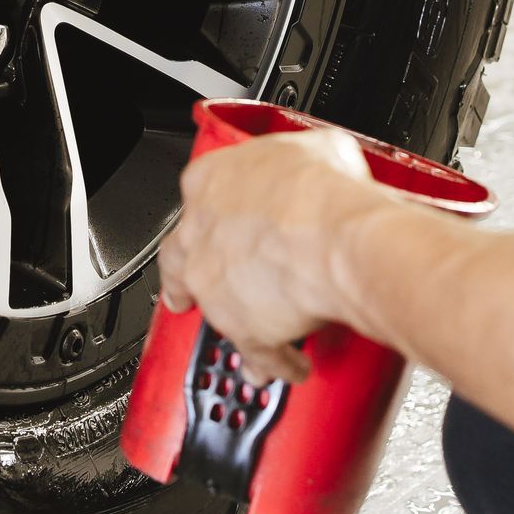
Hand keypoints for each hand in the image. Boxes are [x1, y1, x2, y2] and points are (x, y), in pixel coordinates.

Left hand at [157, 128, 379, 385]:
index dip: (215, 210)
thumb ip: (303, 162)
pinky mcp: (243, 329)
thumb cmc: (320, 191)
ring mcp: (215, 287)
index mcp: (209, 182)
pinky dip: (277, 362)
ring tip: (259, 333)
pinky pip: (258, 353)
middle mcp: (199, 236)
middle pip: (181, 260)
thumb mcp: (318, 149)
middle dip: (189, 276)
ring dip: (237, 324)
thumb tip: (325, 164)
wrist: (331, 236)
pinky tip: (291, 365)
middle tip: (195, 287)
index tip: (226, 217)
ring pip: (215, 312)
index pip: (199, 196)